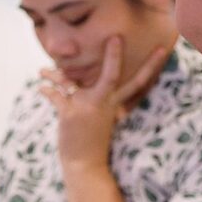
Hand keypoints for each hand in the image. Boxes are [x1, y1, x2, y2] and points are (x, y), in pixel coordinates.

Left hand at [39, 36, 169, 169]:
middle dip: (114, 56)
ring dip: (54, 74)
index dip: (151, 66)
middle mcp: (103, 103)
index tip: (161, 49)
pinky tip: (40, 87)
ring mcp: (87, 108)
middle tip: (116, 37)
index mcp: (115, 103)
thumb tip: (88, 80)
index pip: (138, 82)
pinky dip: (46, 90)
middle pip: (112, 76)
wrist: (84, 165)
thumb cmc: (93, 139)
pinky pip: (55, 96)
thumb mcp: (102, 117)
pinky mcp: (70, 114)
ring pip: (70, 81)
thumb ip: (99, 98)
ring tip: (42, 70)